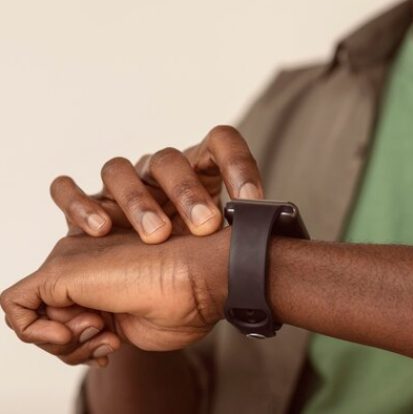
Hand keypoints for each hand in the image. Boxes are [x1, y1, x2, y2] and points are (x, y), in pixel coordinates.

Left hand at [0, 228, 228, 364]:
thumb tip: (66, 340)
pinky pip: (14, 307)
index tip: (112, 346)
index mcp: (108, 268)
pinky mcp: (59, 270)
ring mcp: (71, 260)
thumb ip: (99, 329)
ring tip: (104, 334)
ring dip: (64, 343)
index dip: (82, 341)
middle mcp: (86, 256)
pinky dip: (36, 335)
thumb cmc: (186, 302)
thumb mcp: (133, 327)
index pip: (70, 311)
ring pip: (34, 314)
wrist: (203, 279)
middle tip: (107, 343)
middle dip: (72, 344)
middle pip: (50, 314)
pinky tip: (76, 332)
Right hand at [49, 125, 262, 243]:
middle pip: (169, 160)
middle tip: (205, 224)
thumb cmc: (197, 255)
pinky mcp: (86, 205)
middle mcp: (159, 170)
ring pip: (119, 170)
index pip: (221, 142)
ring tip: (157, 235)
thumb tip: (264, 240)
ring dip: (137, 200)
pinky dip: (77, 204)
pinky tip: (98, 230)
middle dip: (188, 192)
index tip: (252, 199)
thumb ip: (242, 236)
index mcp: (201, 168)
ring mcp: (121, 184)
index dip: (238, 164)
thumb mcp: (224, 244)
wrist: (157, 278)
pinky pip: (66, 190)